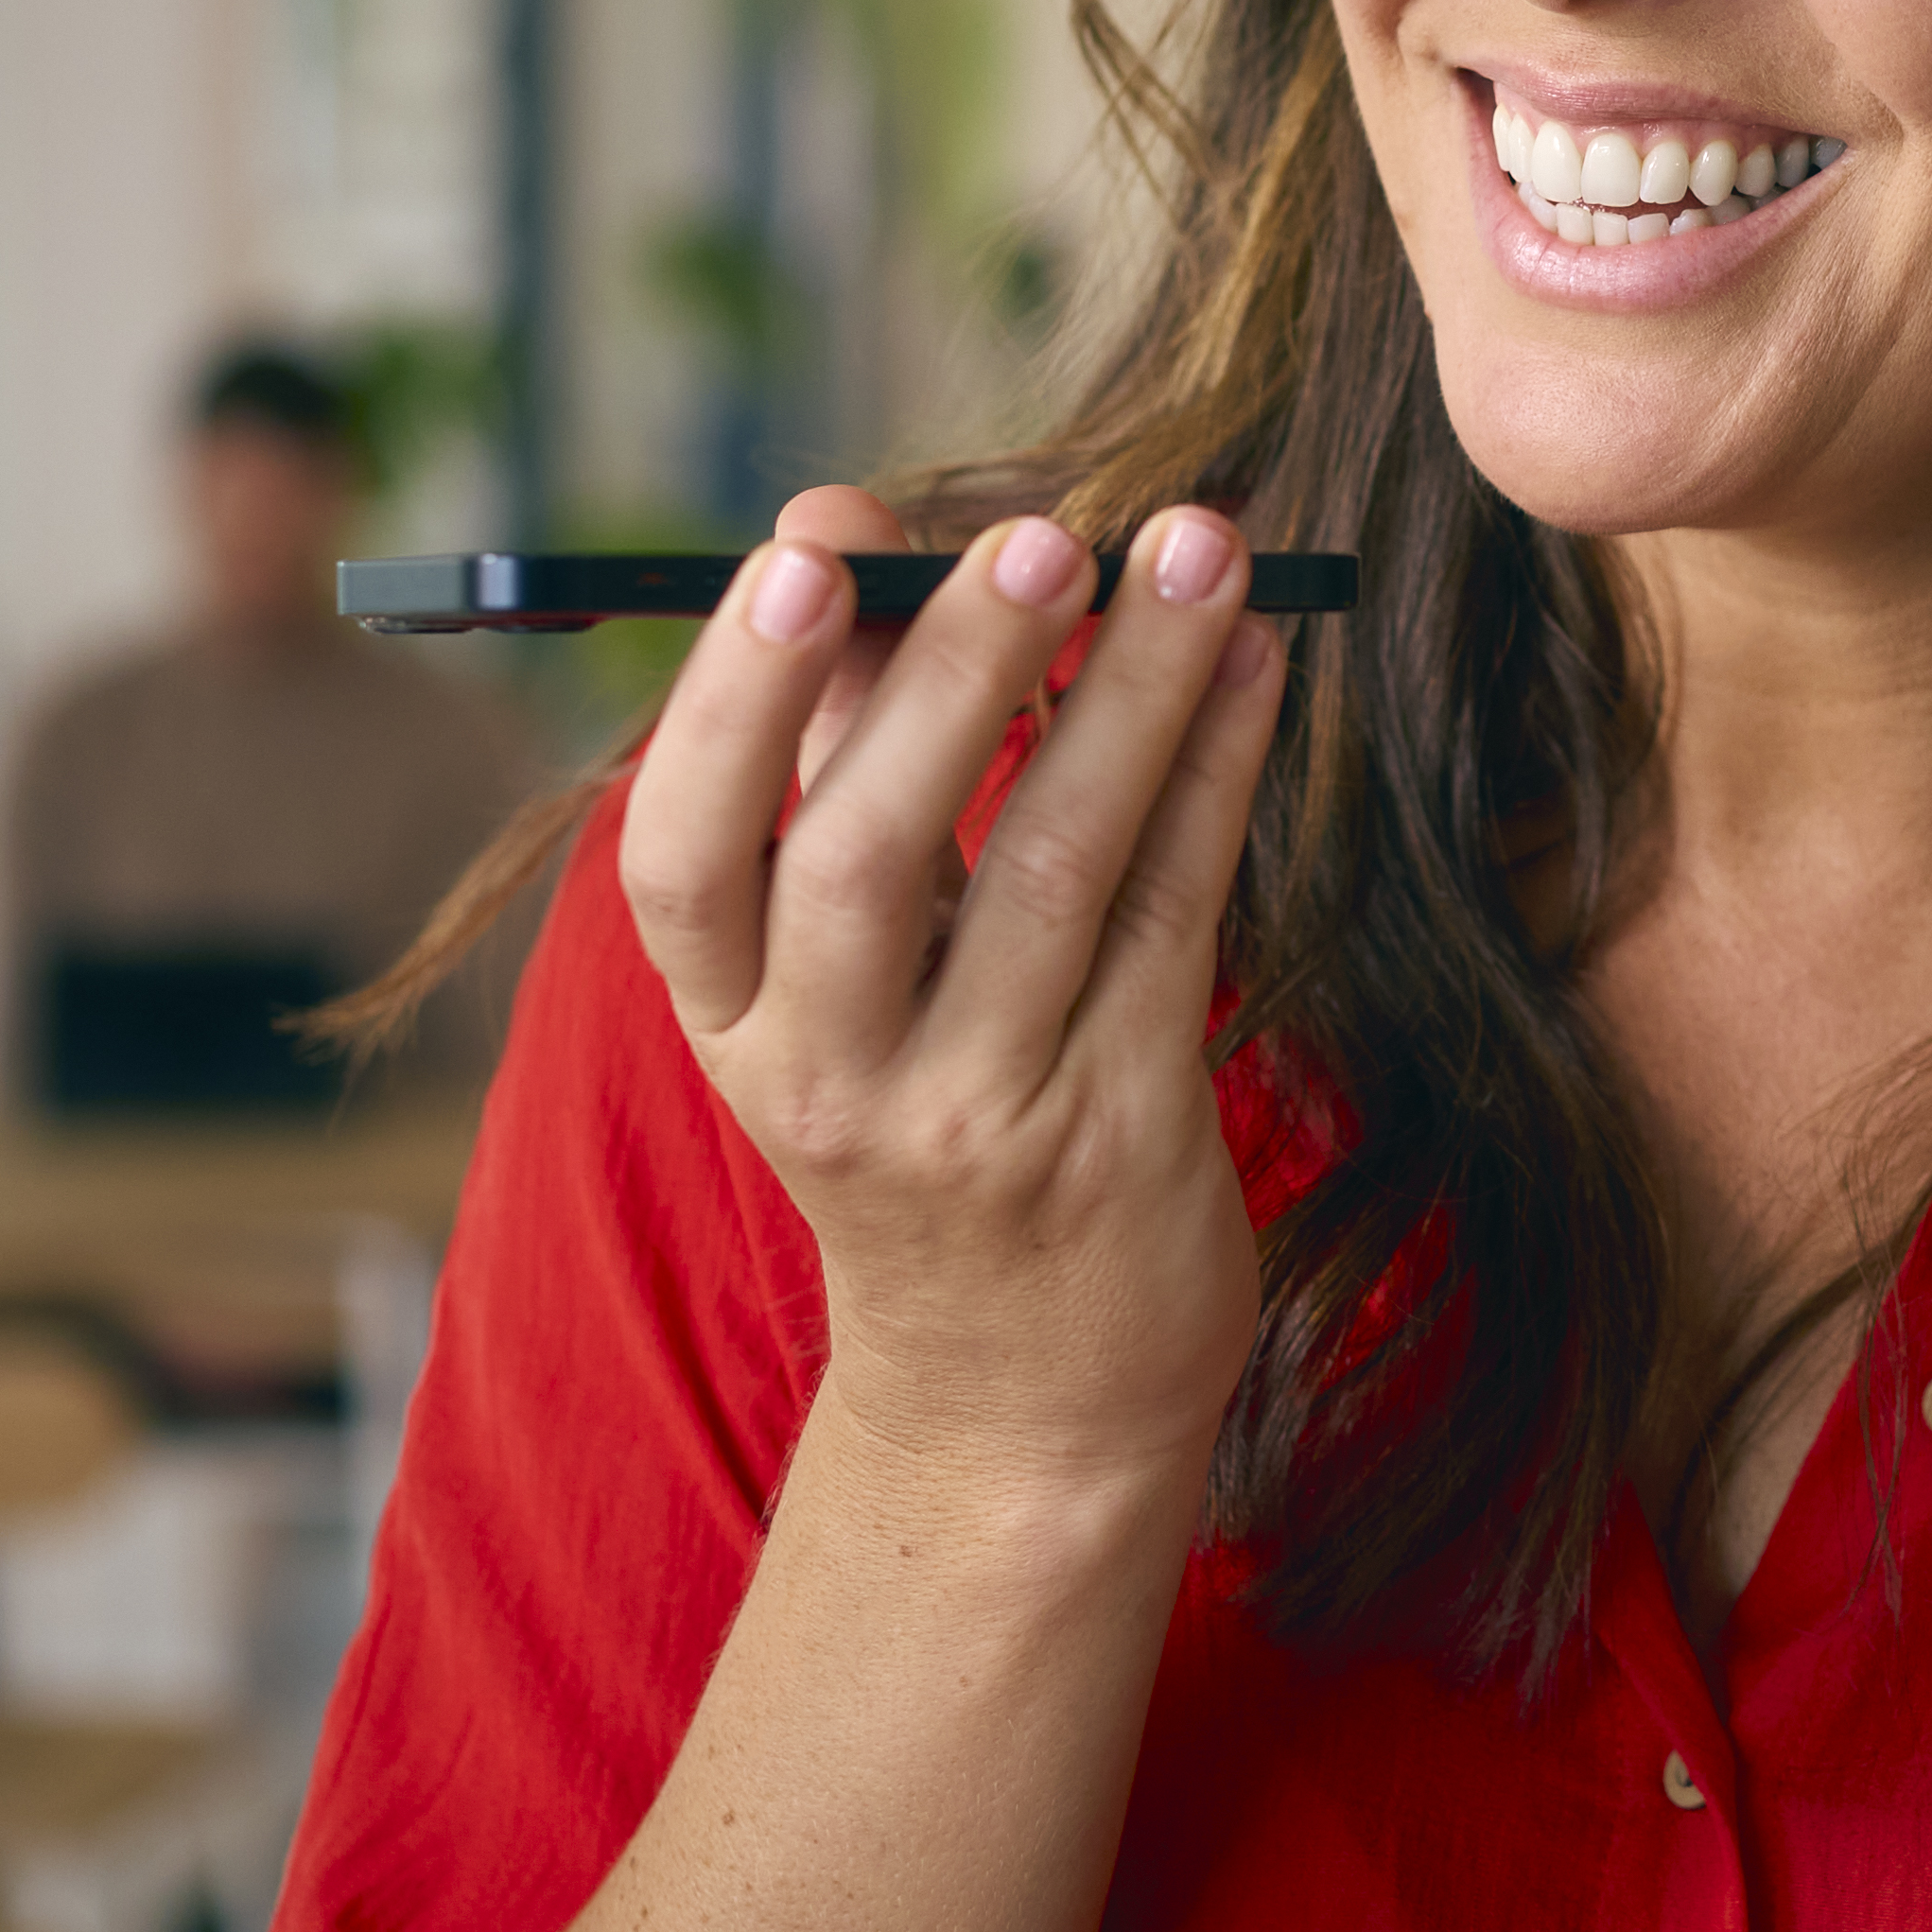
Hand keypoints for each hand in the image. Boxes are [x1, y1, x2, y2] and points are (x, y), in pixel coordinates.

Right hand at [620, 484, 1289, 1506]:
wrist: (1022, 1395)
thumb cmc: (927, 1115)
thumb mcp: (839, 981)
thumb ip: (838, 767)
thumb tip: (849, 539)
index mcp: (733, 1025)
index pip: (679, 858)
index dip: (729, 702)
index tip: (800, 555)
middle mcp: (832, 1082)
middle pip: (862, 860)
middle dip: (952, 678)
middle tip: (1039, 536)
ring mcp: (982, 1118)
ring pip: (1054, 871)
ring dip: (1132, 691)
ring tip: (1196, 548)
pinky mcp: (1126, 1132)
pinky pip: (1175, 917)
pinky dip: (1215, 772)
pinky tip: (1253, 664)